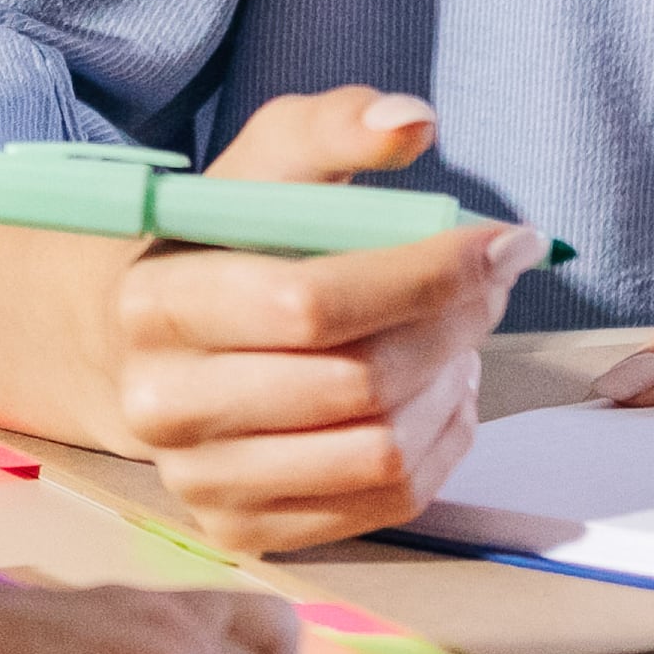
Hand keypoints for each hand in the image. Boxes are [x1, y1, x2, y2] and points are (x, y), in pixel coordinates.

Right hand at [107, 88, 543, 552]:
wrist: (152, 346)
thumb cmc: (227, 242)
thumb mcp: (267, 163)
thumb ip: (335, 127)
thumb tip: (413, 123)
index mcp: (157, 302)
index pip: (311, 302)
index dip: (425, 273)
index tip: (501, 241)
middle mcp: (163, 406)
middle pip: (357, 382)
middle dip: (454, 326)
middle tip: (494, 285)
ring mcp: (202, 481)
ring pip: (380, 451)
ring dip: (451, 387)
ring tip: (463, 337)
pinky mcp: (246, 530)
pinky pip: (386, 504)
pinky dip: (441, 444)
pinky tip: (441, 392)